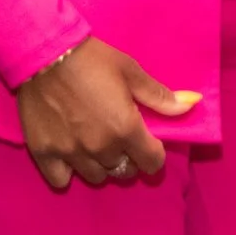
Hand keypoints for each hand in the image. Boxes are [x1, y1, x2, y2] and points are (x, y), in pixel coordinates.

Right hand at [15, 36, 199, 192]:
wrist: (45, 53)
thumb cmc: (93, 60)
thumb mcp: (132, 72)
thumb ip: (160, 96)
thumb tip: (192, 105)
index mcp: (126, 129)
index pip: (152, 163)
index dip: (154, 154)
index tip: (149, 143)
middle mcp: (101, 148)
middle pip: (124, 171)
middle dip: (128, 157)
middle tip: (121, 138)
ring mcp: (71, 154)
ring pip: (96, 176)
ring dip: (101, 164)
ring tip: (96, 144)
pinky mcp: (44, 154)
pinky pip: (61, 180)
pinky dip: (68, 172)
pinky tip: (71, 154)